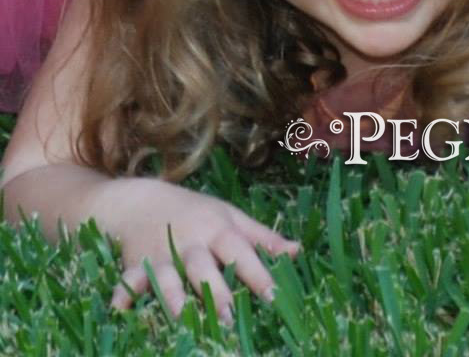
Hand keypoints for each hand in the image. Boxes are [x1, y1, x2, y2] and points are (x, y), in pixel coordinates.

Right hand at [105, 177, 300, 324]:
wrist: (142, 200)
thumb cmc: (197, 212)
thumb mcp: (231, 218)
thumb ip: (262, 238)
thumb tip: (297, 252)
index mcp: (218, 229)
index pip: (242, 251)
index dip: (258, 272)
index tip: (274, 295)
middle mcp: (191, 242)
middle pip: (204, 267)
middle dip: (215, 292)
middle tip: (227, 319)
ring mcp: (161, 254)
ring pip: (168, 276)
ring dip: (174, 298)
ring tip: (182, 319)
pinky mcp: (134, 264)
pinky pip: (129, 279)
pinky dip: (124, 292)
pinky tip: (120, 308)